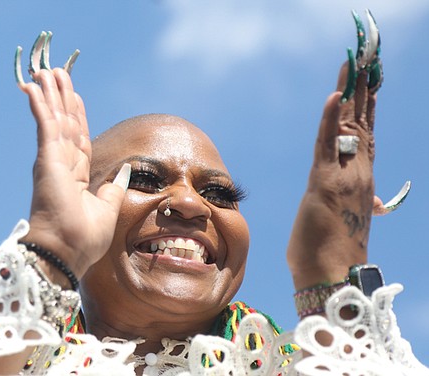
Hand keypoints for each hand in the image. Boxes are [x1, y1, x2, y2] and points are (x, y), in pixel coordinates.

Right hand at [16, 35, 129, 279]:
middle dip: (62, 97)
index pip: (78, 138)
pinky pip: (45, 125)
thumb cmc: (83, 238)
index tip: (74, 95)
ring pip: (54, 118)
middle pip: (65, 122)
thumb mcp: (108, 208)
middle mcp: (62, 164)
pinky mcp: (47, 159)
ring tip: (45, 71)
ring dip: (50, 93)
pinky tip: (35, 88)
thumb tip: (124, 169)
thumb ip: (114, 186)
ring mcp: (52, 160)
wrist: (65, 252)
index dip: (76, 115)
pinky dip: (40, 105)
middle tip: (56, 72)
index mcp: (77, 175)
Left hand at [286, 63, 376, 289]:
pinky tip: (333, 95)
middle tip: (364, 59)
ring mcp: (343, 176)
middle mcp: (358, 173)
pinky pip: (326, 144)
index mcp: (361, 180)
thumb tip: (380, 203)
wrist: (331, 277)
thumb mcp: (346, 220)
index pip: (364, 136)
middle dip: (362, 90)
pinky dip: (329, 118)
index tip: (368, 84)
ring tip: (353, 64)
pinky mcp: (324, 183)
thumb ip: (362, 204)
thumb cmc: (332, 252)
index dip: (366, 108)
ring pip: (347, 126)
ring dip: (348, 93)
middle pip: (360, 122)